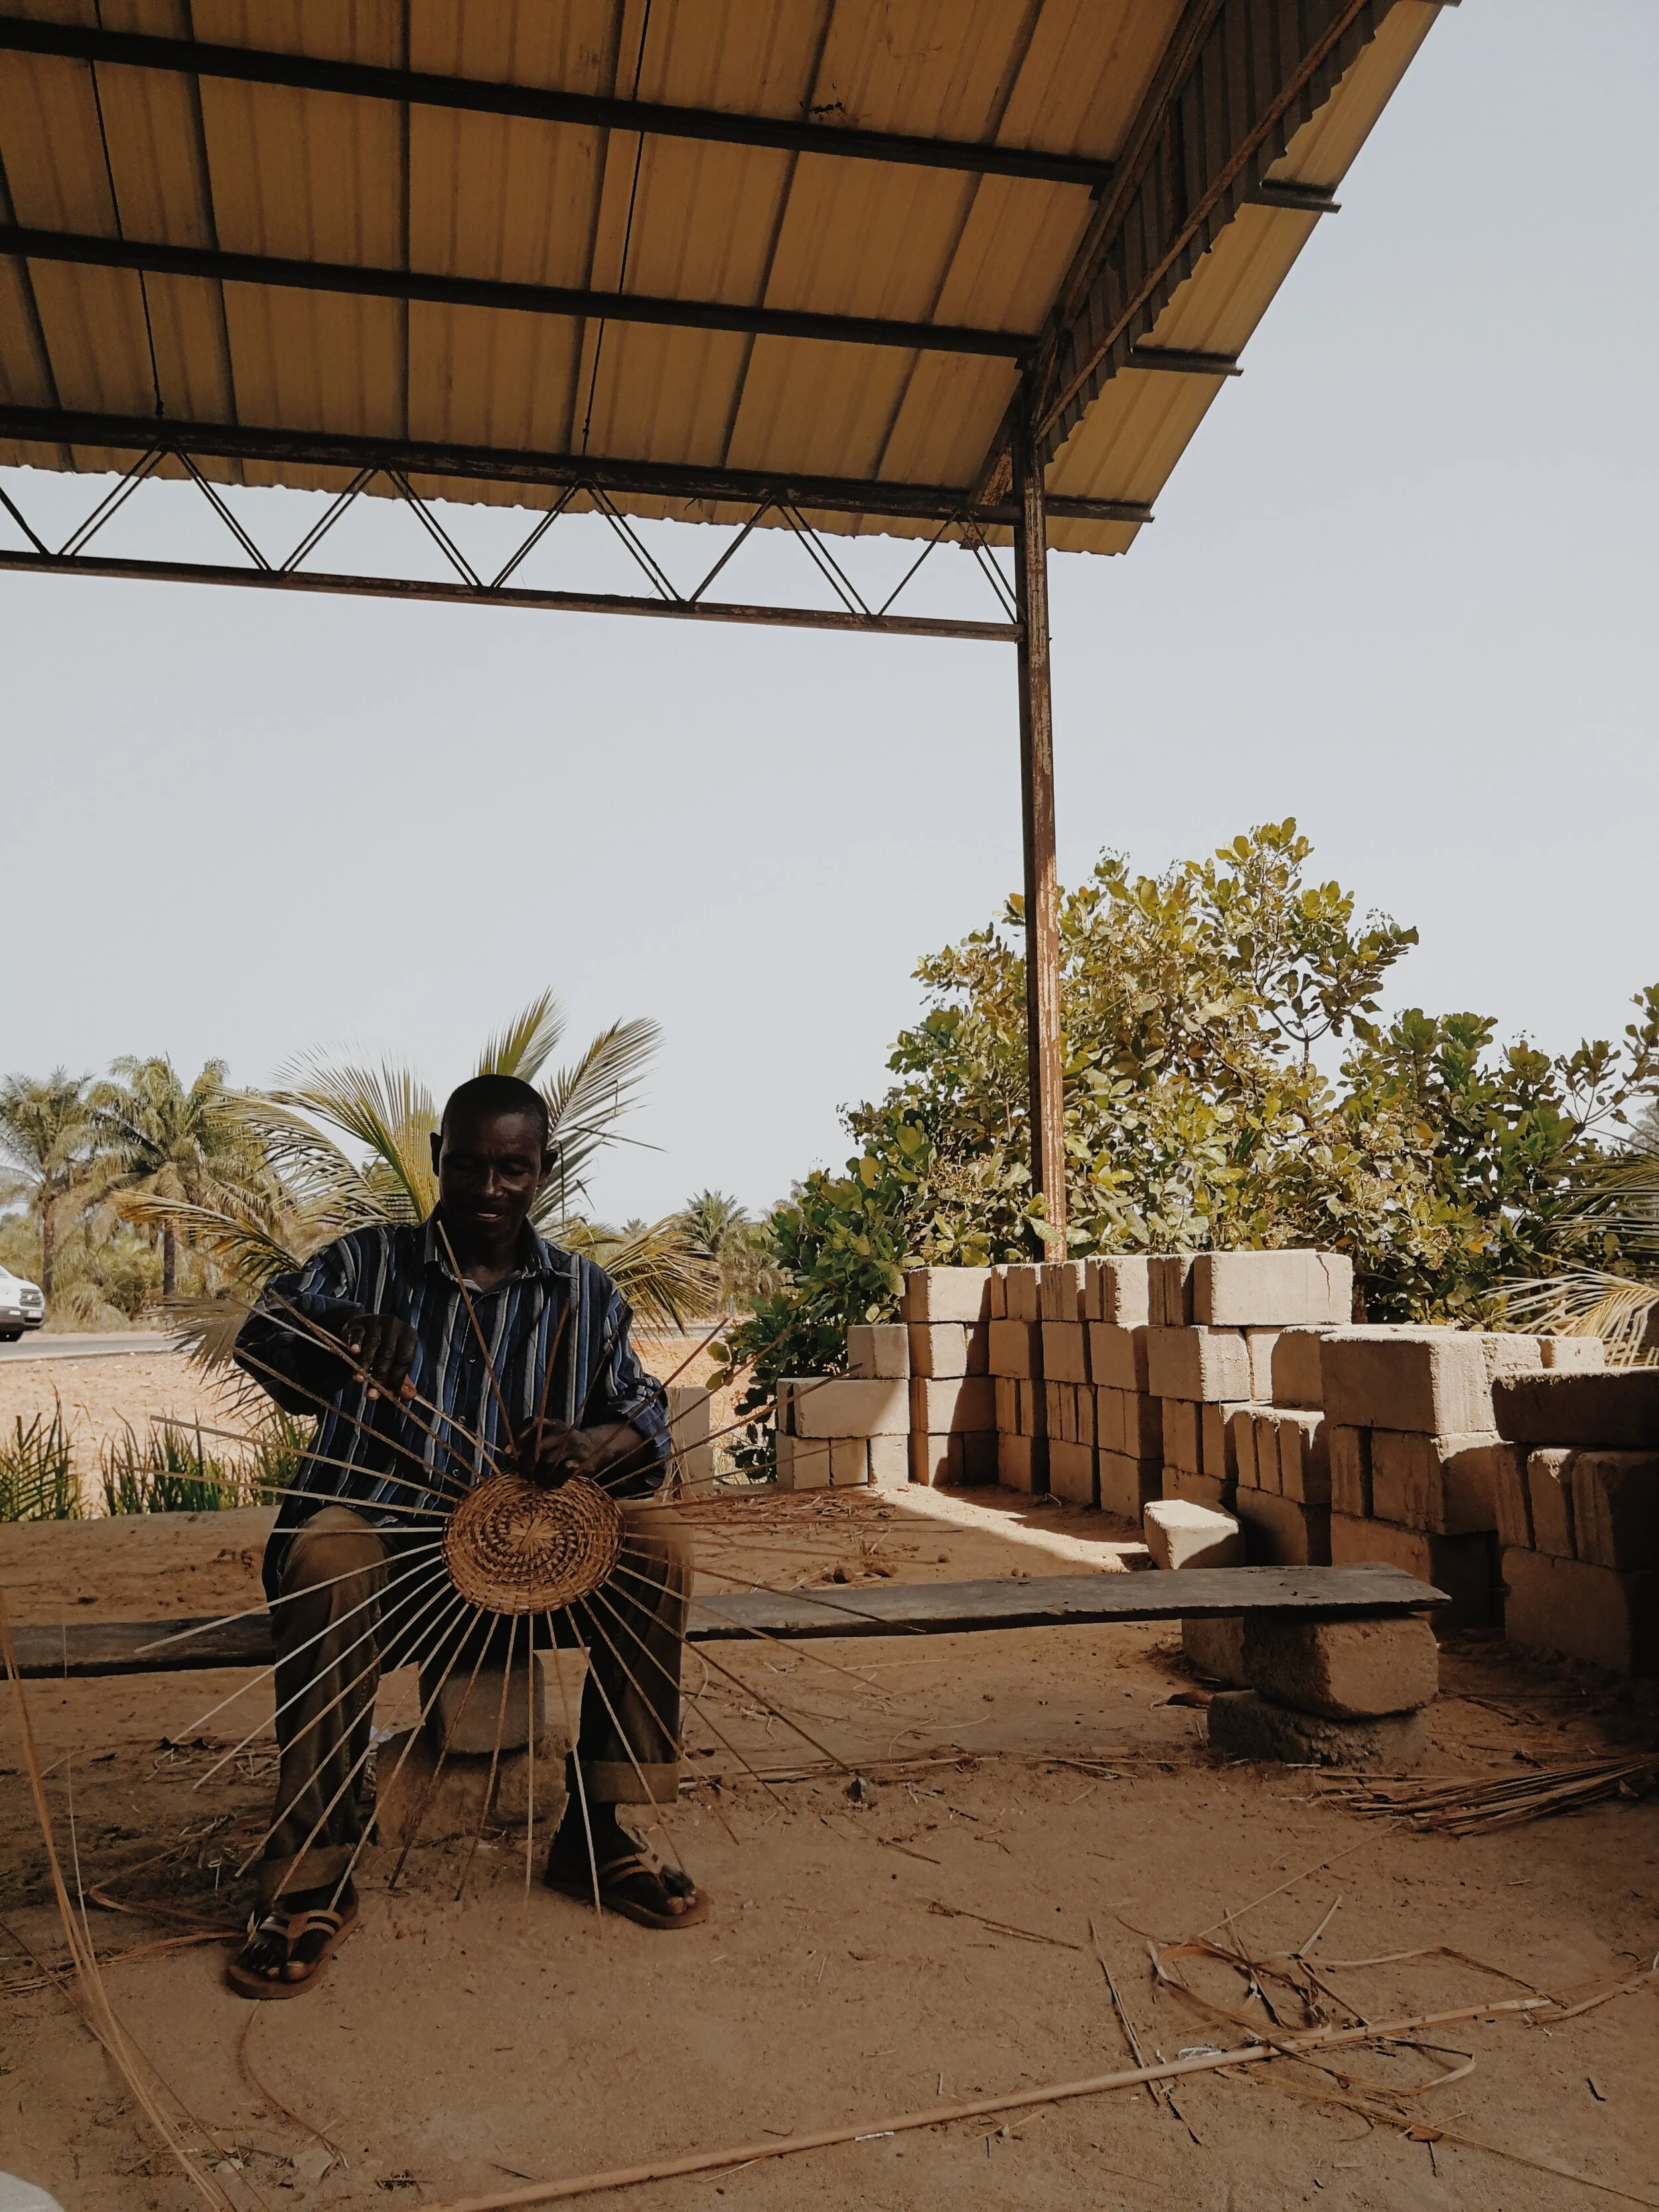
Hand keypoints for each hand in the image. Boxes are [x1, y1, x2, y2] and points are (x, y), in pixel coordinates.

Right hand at [334, 1310, 417, 1402]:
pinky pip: (357, 1334)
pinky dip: (355, 1343)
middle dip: (379, 1376)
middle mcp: (395, 1326)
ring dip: (365, 1364)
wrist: (363, 1327)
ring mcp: (376, 1321)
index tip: (389, 1395)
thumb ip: (401, 1378)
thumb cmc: (383, 1348)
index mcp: (408, 1335)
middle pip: (388, 1354)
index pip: (404, 1360)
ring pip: (372, 1345)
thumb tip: (411, 1396)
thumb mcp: (394, 1361)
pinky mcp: (359, 1321)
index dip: (396, 1378)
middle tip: (371, 1394)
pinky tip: (353, 1352)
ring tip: (359, 1380)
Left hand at [519, 1417, 646, 1490]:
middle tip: (524, 1476)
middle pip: (537, 1447)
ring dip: (540, 1476)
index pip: (532, 1423)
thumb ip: (529, 1444)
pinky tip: (553, 1484)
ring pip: (548, 1463)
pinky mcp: (582, 1461)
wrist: (596, 1448)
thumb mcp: (548, 1438)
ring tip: (539, 1482)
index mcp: (551, 1424)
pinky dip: (554, 1481)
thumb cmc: (562, 1447)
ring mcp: (573, 1446)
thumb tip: (508, 1454)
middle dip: (526, 1465)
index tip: (507, 1452)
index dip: (518, 1436)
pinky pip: (563, 1472)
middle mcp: (562, 1432)